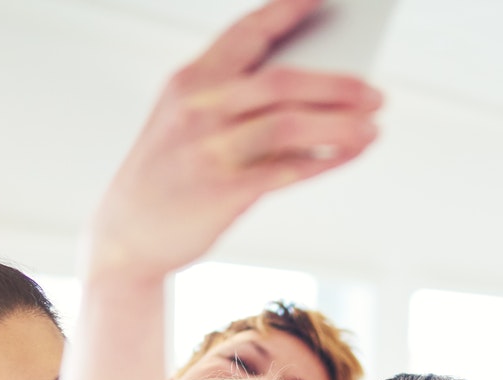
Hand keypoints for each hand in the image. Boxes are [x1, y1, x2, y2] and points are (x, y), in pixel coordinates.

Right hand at [86, 0, 381, 281]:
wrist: (128, 234)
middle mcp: (200, 108)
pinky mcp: (223, 192)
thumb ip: (237, 101)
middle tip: (375, 91)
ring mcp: (211, 150)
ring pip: (290, 125)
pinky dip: (325, 161)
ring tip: (372, 127)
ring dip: (340, 124)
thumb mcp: (186, 120)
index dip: (287, 13)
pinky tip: (348, 154)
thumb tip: (315, 92)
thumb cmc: (169, 172)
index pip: (246, 33)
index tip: (323, 0)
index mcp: (191, 80)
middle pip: (282, 81)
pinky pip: (287, 171)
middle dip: (337, 84)